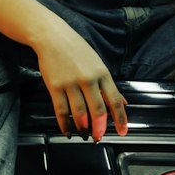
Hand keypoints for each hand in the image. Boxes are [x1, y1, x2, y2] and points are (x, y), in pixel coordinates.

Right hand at [35, 22, 127, 141]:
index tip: (123, 131)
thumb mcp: (97, 63)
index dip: (120, 118)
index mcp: (102, 73)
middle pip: (98, 110)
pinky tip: (68, 130)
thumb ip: (109, 85)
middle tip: (99, 137)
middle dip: (100, 128)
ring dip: (83, 128)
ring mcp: (70, 83)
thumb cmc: (76, 49)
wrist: (52, 37)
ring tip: (84, 135)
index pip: (114, 100)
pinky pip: (61, 111)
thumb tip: (123, 102)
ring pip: (80, 113)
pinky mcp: (55, 87)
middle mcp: (88, 79)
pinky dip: (65, 124)